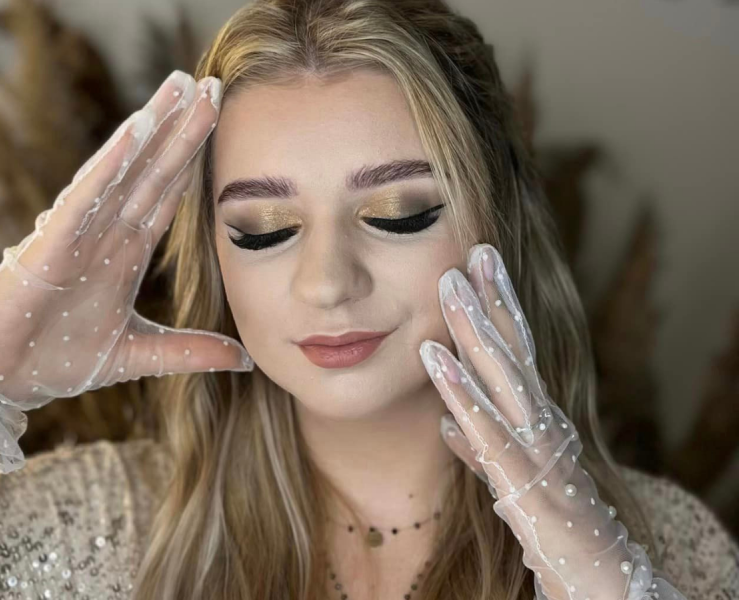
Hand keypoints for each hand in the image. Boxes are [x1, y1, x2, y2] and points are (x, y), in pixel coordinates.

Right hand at [0, 71, 252, 470]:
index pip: (167, 193)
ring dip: (151, 130)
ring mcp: (79, 234)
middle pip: (152, 172)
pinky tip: (135, 133)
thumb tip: (244, 358)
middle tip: (211, 84)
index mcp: (126, 251)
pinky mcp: (51, 246)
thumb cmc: (57, 358)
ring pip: (122, 172)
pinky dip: (109, 167)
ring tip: (178, 89)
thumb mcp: (140, 354)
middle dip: (181, 129)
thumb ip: (190, 350)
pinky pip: (85, 199)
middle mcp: (106, 233)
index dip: (193, 157)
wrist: (0, 380)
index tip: (220, 121)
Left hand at [420, 243, 683, 599]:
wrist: (601, 583)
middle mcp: (542, 421)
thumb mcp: (510, 477)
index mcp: (537, 418)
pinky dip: (459, 388)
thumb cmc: (555, 526)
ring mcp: (537, 446)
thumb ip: (479, 445)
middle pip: (516, 350)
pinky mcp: (523, 479)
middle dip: (492, 296)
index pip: (518, 351)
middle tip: (473, 248)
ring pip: (503, 376)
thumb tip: (446, 420)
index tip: (479, 264)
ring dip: (473, 327)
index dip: (500, 306)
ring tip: (449, 283)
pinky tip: (433, 355)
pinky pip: (486, 427)